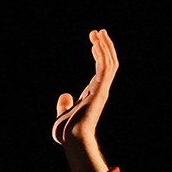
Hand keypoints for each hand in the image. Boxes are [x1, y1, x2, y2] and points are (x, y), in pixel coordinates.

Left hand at [51, 28, 117, 171]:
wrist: (72, 140)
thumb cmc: (67, 132)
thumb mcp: (62, 115)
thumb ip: (65, 105)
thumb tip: (64, 95)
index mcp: (93, 94)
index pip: (100, 70)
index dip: (98, 55)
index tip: (93, 42)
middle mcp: (100, 90)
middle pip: (108, 63)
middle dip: (104, 46)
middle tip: (98, 31)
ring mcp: (101, 90)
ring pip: (109, 63)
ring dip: (105, 46)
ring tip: (99, 32)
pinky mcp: (100, 90)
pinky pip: (105, 68)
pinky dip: (102, 55)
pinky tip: (96, 44)